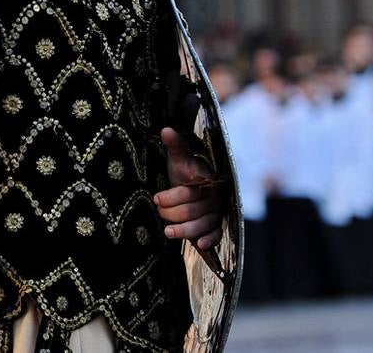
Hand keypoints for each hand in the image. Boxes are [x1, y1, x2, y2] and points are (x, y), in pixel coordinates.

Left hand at [156, 127, 222, 250]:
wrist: (192, 187)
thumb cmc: (183, 173)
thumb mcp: (178, 160)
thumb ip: (176, 146)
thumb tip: (166, 130)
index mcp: (206, 181)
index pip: (189, 192)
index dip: (171, 197)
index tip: (155, 198)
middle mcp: (213, 198)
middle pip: (194, 210)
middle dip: (173, 213)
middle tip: (159, 212)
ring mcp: (216, 212)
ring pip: (203, 224)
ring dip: (185, 230)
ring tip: (167, 232)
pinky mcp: (217, 226)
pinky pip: (217, 234)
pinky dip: (209, 240)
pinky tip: (198, 244)